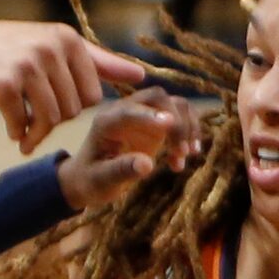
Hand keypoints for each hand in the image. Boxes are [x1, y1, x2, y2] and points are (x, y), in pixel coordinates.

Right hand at [0, 21, 145, 151]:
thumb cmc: (6, 51)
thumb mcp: (52, 47)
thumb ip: (97, 62)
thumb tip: (141, 74)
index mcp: (66, 39)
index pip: (91, 95)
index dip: (73, 109)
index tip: (53, 107)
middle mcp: (49, 48)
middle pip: (72, 110)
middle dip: (53, 122)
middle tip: (34, 121)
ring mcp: (25, 65)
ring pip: (50, 119)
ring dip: (35, 133)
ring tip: (24, 131)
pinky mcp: (2, 85)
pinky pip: (22, 123)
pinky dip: (16, 133)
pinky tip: (9, 128)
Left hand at [57, 89, 199, 210]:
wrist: (89, 178)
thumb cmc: (91, 179)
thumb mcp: (101, 181)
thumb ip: (122, 171)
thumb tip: (147, 165)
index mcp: (106, 122)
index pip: (128, 111)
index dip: (149, 116)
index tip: (170, 124)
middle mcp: (125, 111)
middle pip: (158, 97)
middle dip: (176, 121)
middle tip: (182, 151)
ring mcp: (143, 115)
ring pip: (175, 104)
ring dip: (187, 126)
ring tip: (187, 155)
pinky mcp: (156, 123)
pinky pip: (180, 117)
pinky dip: (188, 134)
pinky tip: (180, 161)